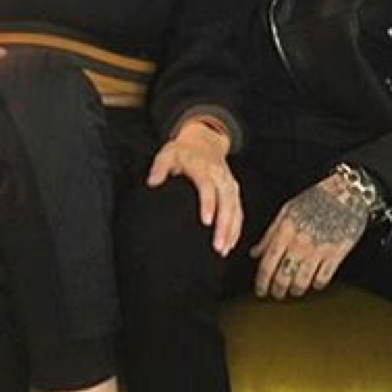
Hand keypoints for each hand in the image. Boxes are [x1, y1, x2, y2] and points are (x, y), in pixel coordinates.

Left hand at [146, 120, 242, 254]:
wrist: (203, 141)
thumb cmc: (183, 152)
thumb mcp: (168, 154)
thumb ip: (159, 167)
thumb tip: (152, 182)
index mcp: (204, 168)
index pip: (208, 187)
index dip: (209, 204)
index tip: (206, 221)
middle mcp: (220, 176)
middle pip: (226, 202)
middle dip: (224, 225)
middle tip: (217, 246)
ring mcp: (229, 184)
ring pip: (235, 209)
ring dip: (231, 230)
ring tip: (223, 250)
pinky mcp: (234, 191)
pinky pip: (239, 211)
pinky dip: (236, 228)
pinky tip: (230, 243)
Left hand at [251, 174, 370, 299]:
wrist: (346, 193)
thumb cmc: (317, 198)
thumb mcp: (286, 211)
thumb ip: (270, 234)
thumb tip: (256, 252)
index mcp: (285, 231)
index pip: (267, 264)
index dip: (262, 282)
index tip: (261, 289)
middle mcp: (300, 243)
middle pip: (283, 277)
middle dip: (277, 290)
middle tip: (277, 293)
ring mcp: (318, 251)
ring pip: (302, 281)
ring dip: (296, 290)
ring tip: (294, 290)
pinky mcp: (336, 255)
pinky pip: (323, 278)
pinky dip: (316, 285)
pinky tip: (314, 283)